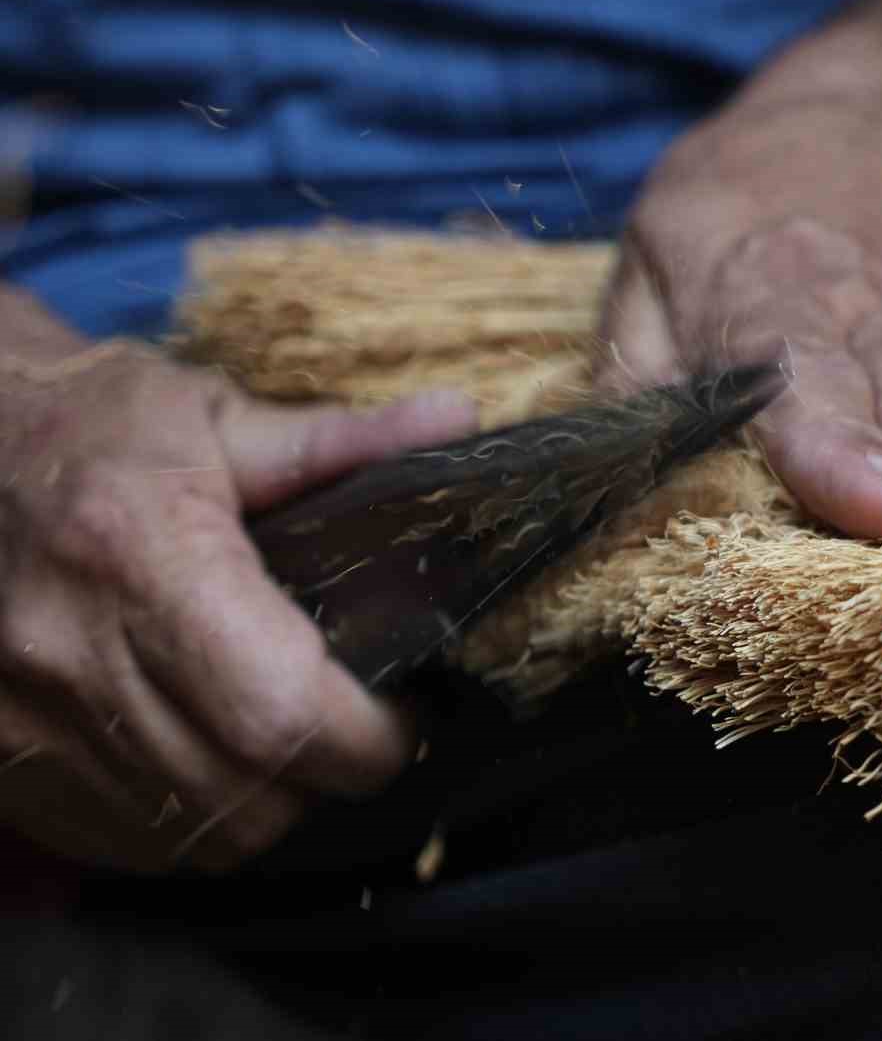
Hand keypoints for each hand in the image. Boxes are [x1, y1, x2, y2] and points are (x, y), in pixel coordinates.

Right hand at [0, 293, 476, 870]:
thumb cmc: (86, 424)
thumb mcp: (211, 415)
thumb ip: (341, 440)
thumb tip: (458, 419)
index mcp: (138, 554)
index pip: (279, 709)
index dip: (367, 736)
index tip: (404, 711)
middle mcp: (69, 652)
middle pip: (248, 794)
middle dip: (332, 777)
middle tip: (360, 726)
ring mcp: (21, 722)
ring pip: (194, 838)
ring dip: (268, 805)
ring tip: (288, 739)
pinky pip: (125, 845)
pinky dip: (191, 821)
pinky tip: (211, 758)